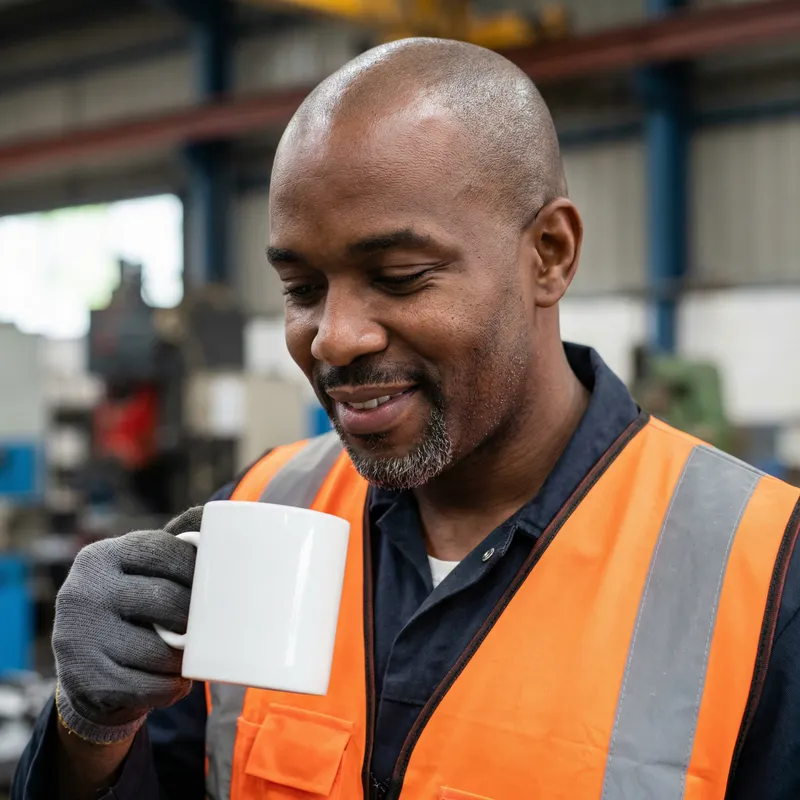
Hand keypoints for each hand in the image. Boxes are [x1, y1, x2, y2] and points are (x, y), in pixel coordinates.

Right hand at [52, 506, 202, 743]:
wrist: (85, 669)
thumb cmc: (132, 609)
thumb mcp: (139, 573)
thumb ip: (173, 551)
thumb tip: (224, 529)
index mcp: (100, 557)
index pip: (162, 551)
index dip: (196, 567)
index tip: (216, 580)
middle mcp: (83, 592)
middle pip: (164, 600)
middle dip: (194, 616)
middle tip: (211, 623)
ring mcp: (78, 637)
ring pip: (157, 650)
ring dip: (185, 657)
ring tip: (197, 654)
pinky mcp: (84, 679)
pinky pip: (146, 686)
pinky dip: (171, 687)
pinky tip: (178, 680)